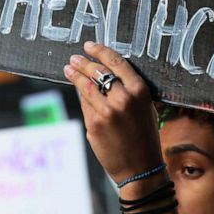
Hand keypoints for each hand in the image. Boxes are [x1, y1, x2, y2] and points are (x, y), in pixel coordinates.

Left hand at [62, 42, 161, 182]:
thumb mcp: (144, 108)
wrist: (141, 168)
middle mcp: (123, 99)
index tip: (90, 46)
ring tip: (68, 69)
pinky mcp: (94, 124)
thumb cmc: (144, 136)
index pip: (116, 63)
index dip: (101, 51)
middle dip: (83, 63)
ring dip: (75, 75)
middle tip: (74, 58)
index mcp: (140, 91)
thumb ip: (128, 90)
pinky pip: (85, 105)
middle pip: (98, 72)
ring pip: (86, 87)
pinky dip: (81, 97)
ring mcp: (107, 112)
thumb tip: (105, 73)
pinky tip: (77, 90)